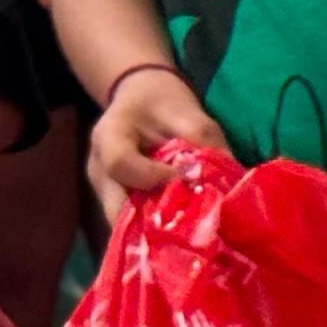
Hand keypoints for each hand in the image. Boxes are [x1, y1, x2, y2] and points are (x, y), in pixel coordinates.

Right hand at [87, 65, 222, 223]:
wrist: (139, 95)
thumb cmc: (163, 100)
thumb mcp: (191, 113)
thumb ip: (206, 146)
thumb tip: (229, 188)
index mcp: (109, 134)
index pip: (120, 163)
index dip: (153, 176)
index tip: (184, 177)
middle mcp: (96, 166)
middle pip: (115, 208)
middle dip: (151, 224)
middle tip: (188, 228)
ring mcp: (100, 187)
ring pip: (121, 222)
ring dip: (152, 230)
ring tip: (185, 231)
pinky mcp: (111, 200)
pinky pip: (128, 221)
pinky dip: (151, 227)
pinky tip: (176, 227)